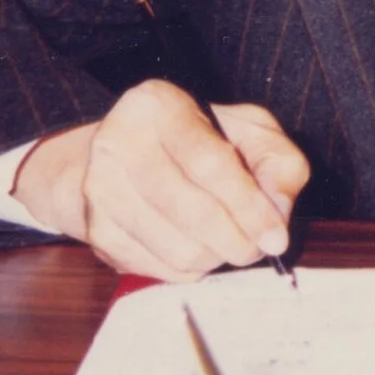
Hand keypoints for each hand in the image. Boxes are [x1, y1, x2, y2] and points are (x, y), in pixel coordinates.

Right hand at [12, 80, 310, 281]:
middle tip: (258, 248)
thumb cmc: (198, 138)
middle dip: (237, 240)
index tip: (276, 237)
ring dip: (215, 257)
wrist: (124, 153)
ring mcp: (100, 189)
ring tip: (228, 243)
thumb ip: (276, 162)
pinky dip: (188, 269)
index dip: (249, 206)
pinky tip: (197, 248)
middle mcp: (118, 142)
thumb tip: (277, 212)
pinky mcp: (96, 230)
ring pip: (176, 248)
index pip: (209, 163)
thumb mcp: (247, 130)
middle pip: (192, 211)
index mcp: (157, 105)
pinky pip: (157, 268)